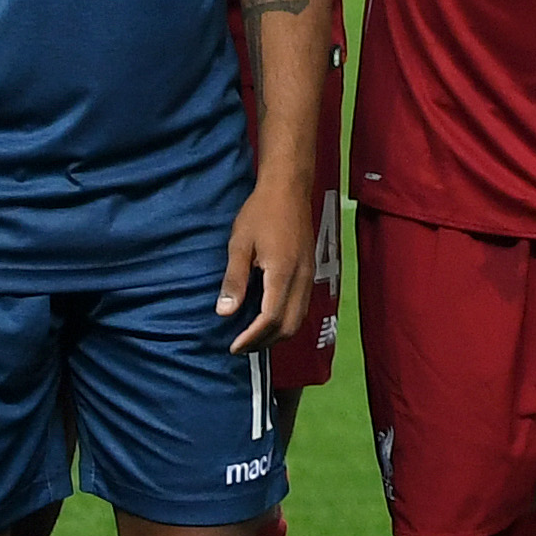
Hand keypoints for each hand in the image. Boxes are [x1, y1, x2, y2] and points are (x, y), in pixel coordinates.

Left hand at [219, 184, 316, 359]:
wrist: (289, 189)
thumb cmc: (261, 212)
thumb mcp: (239, 244)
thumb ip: (234, 280)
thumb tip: (225, 312)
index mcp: (283, 273)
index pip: (270, 318)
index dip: (252, 337)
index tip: (233, 347)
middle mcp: (301, 278)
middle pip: (289, 325)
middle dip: (265, 342)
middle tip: (240, 346)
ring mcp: (309, 275)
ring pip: (298, 319)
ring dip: (276, 334)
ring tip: (252, 337)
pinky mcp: (310, 271)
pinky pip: (301, 306)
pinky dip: (285, 320)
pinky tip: (268, 318)